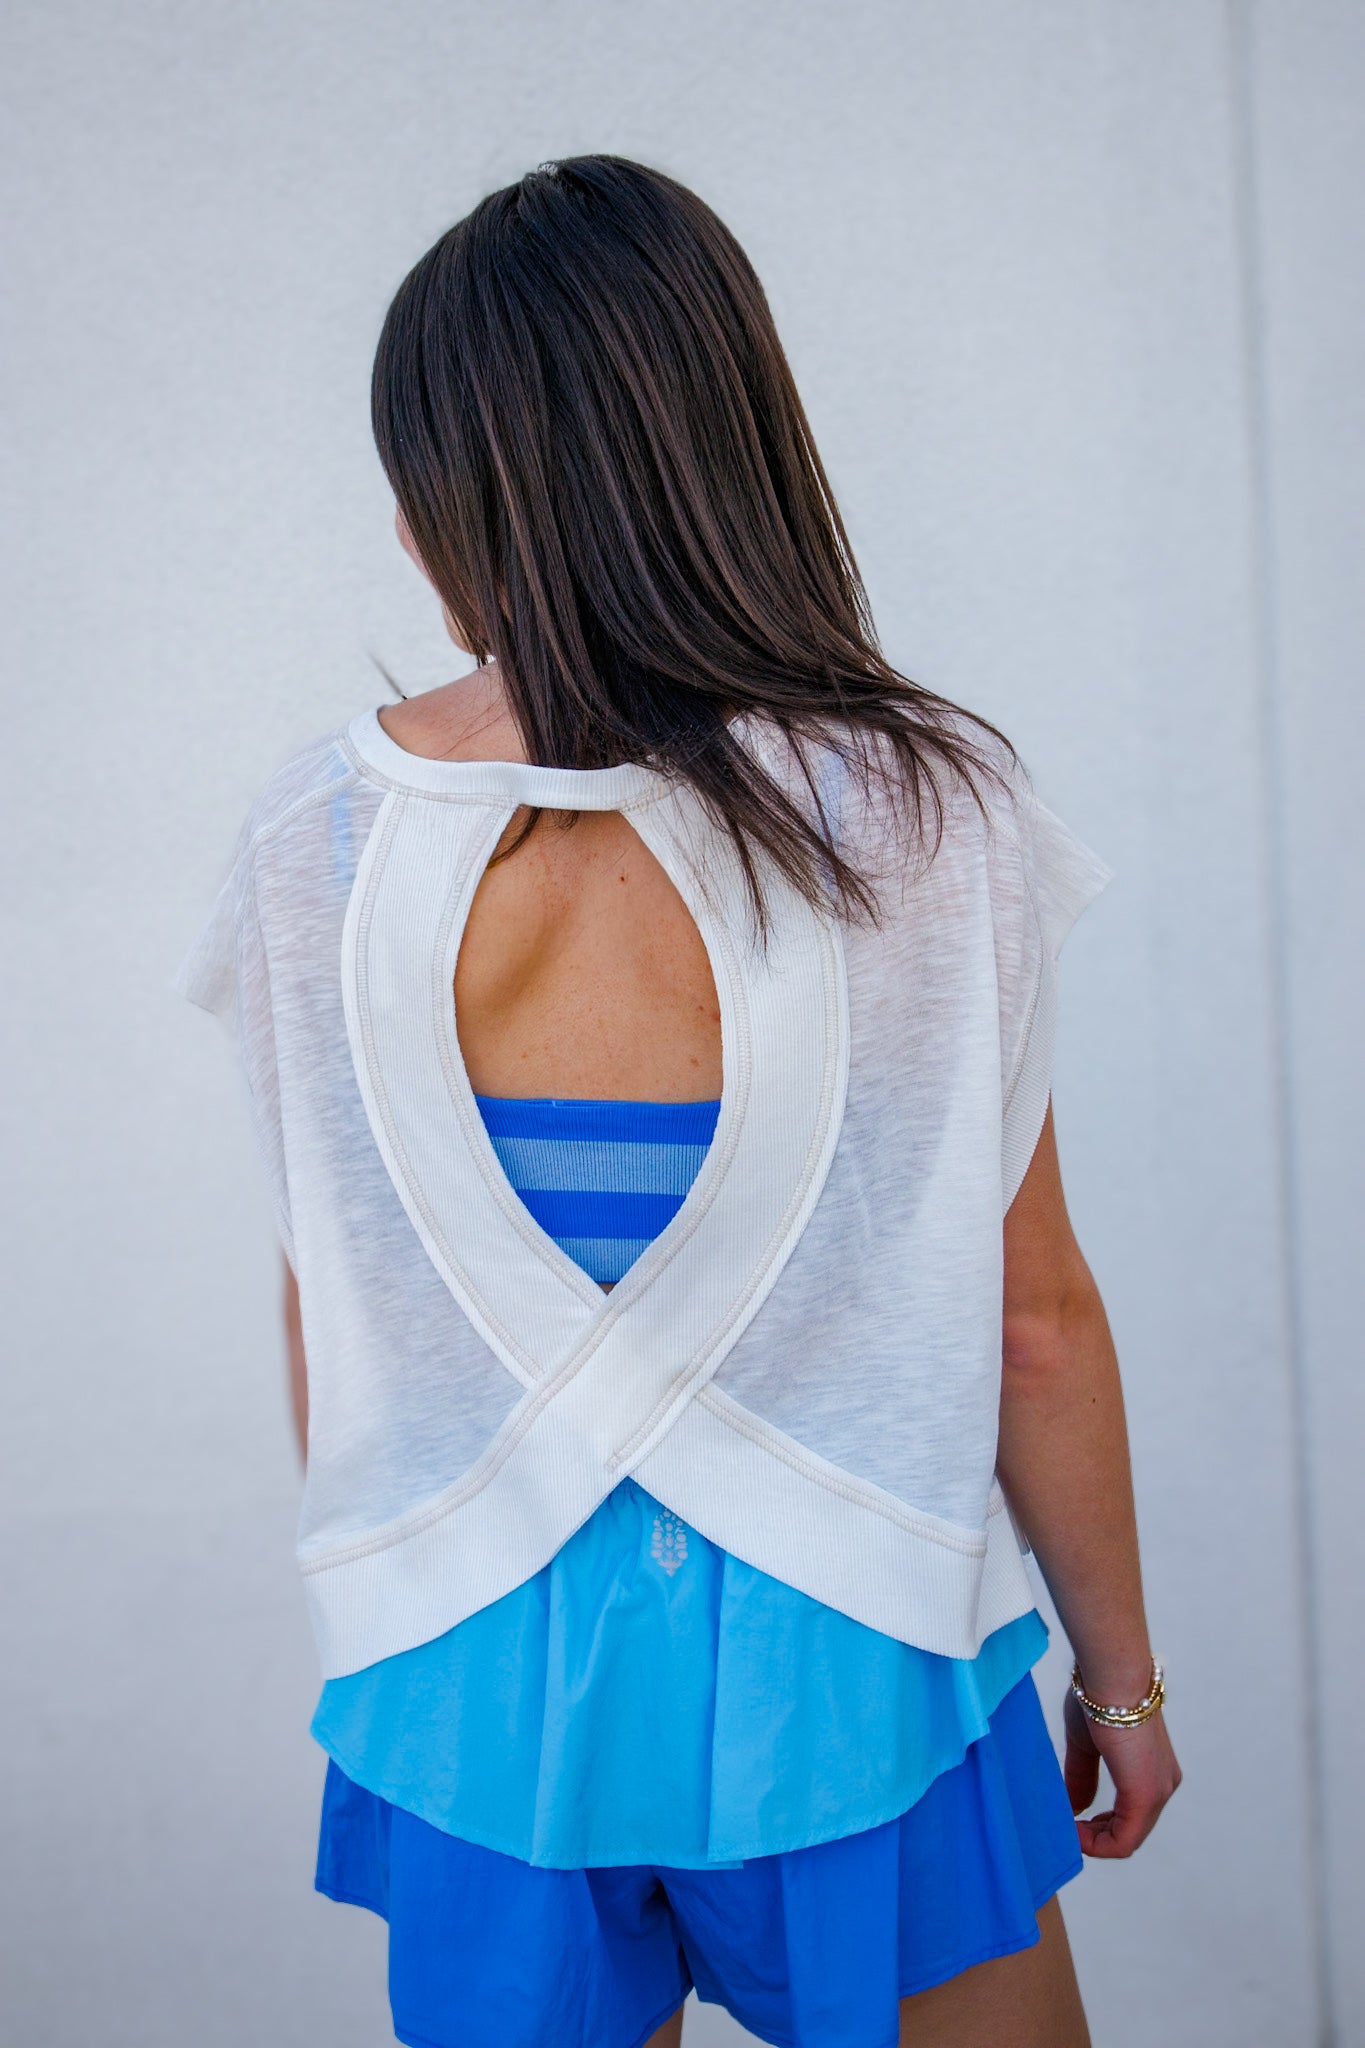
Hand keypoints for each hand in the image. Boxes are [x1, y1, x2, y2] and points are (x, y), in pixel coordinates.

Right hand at [1063, 1687, 1181, 1856]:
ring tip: (1067, 1830)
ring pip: (1127, 1838)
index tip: (1072, 1818)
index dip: (1100, 1825)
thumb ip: (1083, 1777)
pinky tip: (1074, 1831)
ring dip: (1094, 1841)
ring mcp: (1158, 1792)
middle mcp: (1163, 1784)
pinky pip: (1123, 1840)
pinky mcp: (1145, 1796)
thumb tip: (1075, 1807)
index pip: (1131, 1814)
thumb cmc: (1099, 1697)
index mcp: (1152, 1769)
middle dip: (1096, 1835)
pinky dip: (1097, 1844)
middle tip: (1067, 1828)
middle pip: (1130, 1829)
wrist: (1111, 1678)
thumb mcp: (1087, 1744)